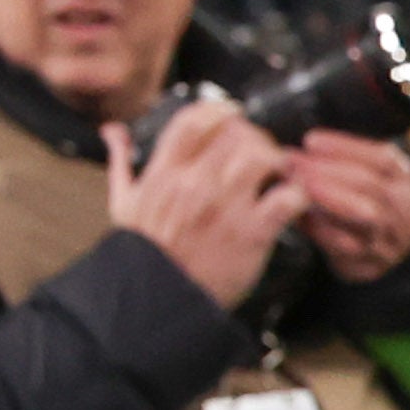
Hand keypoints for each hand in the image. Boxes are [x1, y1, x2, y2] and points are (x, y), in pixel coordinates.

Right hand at [107, 102, 307, 312]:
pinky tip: (292, 200)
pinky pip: (288, 198)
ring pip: (264, 157)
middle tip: (259, 149)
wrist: (157, 300)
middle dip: (253, 136)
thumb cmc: (143, 253)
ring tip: (277, 172)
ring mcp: (225, 207)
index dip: (218, 109)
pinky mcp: (252, 232)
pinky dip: (297, 194)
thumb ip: (121, 162)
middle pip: (237, 133)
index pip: (193, 120)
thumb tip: (112, 132)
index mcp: (164, 173)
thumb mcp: (122, 203)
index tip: (230, 113)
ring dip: (277, 160)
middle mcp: (195, 183)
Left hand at [293, 133, 409, 284]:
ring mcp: (386, 236)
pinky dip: (319, 229)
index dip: (345, 148)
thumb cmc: (372, 201)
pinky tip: (297, 215)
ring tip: (292, 185)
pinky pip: (344, 245)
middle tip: (291, 162)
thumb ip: (349, 158)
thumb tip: (308, 144)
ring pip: (361, 217)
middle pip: (369, 186)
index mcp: (401, 180)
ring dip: (323, 199)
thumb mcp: (374, 174)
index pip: (382, 159)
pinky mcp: (368, 262)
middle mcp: (400, 208)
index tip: (311, 140)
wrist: (396, 251)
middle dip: (326, 171)